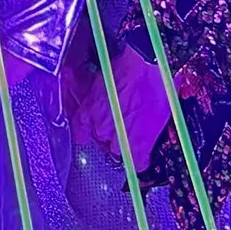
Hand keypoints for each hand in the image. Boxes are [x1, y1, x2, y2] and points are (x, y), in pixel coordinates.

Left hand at [67, 38, 173, 169]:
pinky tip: (144, 152)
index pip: (81, 133)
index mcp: (88, 113)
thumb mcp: (103, 82)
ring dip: (127, 143)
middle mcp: (100, 129)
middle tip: (124, 122)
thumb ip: (98, 100)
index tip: (96, 132)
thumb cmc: (129, 67)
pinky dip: (141, 159)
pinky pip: (138, 163)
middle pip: (103, 141)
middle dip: (113, 133)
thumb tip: (103, 104)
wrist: (149, 67)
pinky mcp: (139, 146)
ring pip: (120, 151)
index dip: (90, 133)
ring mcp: (119, 139)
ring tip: (138, 129)